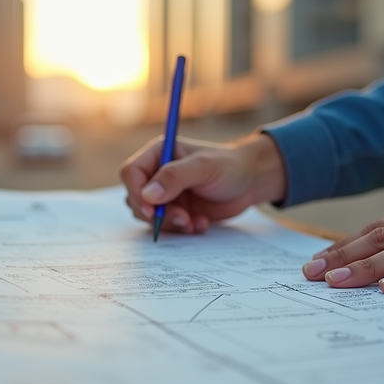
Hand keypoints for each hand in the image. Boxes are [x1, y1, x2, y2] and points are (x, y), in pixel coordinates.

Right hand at [120, 133, 286, 233]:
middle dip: (157, 214)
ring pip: (149, 216)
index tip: (152, 210)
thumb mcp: (204, 167)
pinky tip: (201, 224)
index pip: (132, 173)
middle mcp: (157, 174)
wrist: (251, 182)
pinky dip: (181, 230)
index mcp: (159, 153)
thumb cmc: (230, 166)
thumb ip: (175, 177)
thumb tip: (147, 195)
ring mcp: (166, 194)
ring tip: (194, 222)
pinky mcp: (176, 211)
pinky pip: (166, 226)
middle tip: (182, 219)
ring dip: (170, 224)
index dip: (137, 192)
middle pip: (136, 198)